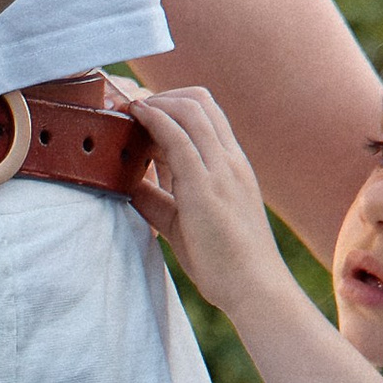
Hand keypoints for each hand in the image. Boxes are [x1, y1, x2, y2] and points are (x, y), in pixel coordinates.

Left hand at [122, 84, 286, 311]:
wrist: (255, 288)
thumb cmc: (225, 261)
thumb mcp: (186, 221)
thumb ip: (161, 200)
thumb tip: (130, 186)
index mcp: (232, 166)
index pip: (206, 114)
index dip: (172, 104)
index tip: (142, 114)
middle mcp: (230, 160)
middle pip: (199, 100)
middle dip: (161, 95)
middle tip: (130, 109)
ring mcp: (221, 170)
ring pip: (190, 109)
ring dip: (154, 102)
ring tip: (127, 110)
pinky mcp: (205, 187)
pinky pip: (179, 138)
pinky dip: (154, 119)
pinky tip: (134, 118)